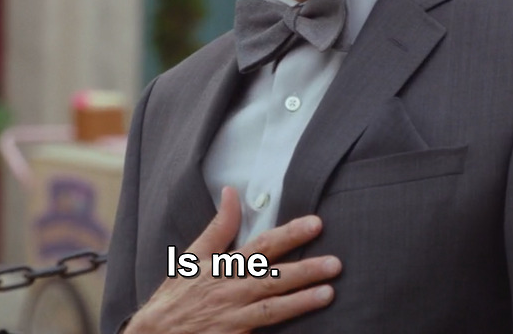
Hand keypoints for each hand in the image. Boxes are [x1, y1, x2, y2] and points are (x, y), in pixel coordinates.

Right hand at [125, 187, 339, 333]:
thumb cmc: (177, 294)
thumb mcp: (193, 256)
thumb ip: (218, 226)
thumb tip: (230, 191)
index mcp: (223, 267)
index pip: (262, 246)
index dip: (290, 235)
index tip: (315, 224)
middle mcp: (230, 290)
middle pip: (272, 277)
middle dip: (305, 269)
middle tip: (335, 263)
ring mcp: (233, 317)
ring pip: (272, 308)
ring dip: (301, 300)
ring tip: (329, 292)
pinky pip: (264, 329)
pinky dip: (283, 324)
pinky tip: (307, 323)